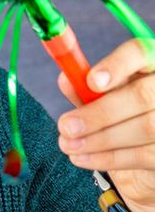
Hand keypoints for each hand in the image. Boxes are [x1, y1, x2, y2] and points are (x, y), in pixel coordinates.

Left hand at [57, 37, 154, 211]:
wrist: (143, 144)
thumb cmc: (120, 110)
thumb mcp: (104, 94)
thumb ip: (86, 88)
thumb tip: (66, 79)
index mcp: (150, 64)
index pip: (140, 53)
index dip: (117, 66)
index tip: (91, 81)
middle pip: (143, 95)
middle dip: (100, 114)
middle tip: (66, 126)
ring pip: (146, 127)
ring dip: (99, 139)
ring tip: (68, 145)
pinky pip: (144, 154)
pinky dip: (109, 158)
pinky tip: (82, 158)